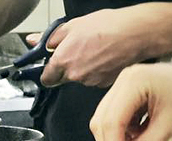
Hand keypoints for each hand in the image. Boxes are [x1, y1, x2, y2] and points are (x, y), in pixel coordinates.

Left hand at [40, 6, 156, 87]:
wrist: (135, 34)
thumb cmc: (107, 27)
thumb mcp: (73, 25)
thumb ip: (51, 37)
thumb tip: (35, 41)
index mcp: (63, 61)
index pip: (46, 79)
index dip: (48, 72)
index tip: (51, 66)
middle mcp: (74, 75)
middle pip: (62, 79)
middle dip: (66, 69)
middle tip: (76, 53)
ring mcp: (90, 82)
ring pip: (79, 79)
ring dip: (83, 69)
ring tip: (94, 51)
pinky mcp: (103, 85)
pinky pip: (94, 80)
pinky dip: (96, 72)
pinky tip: (104, 57)